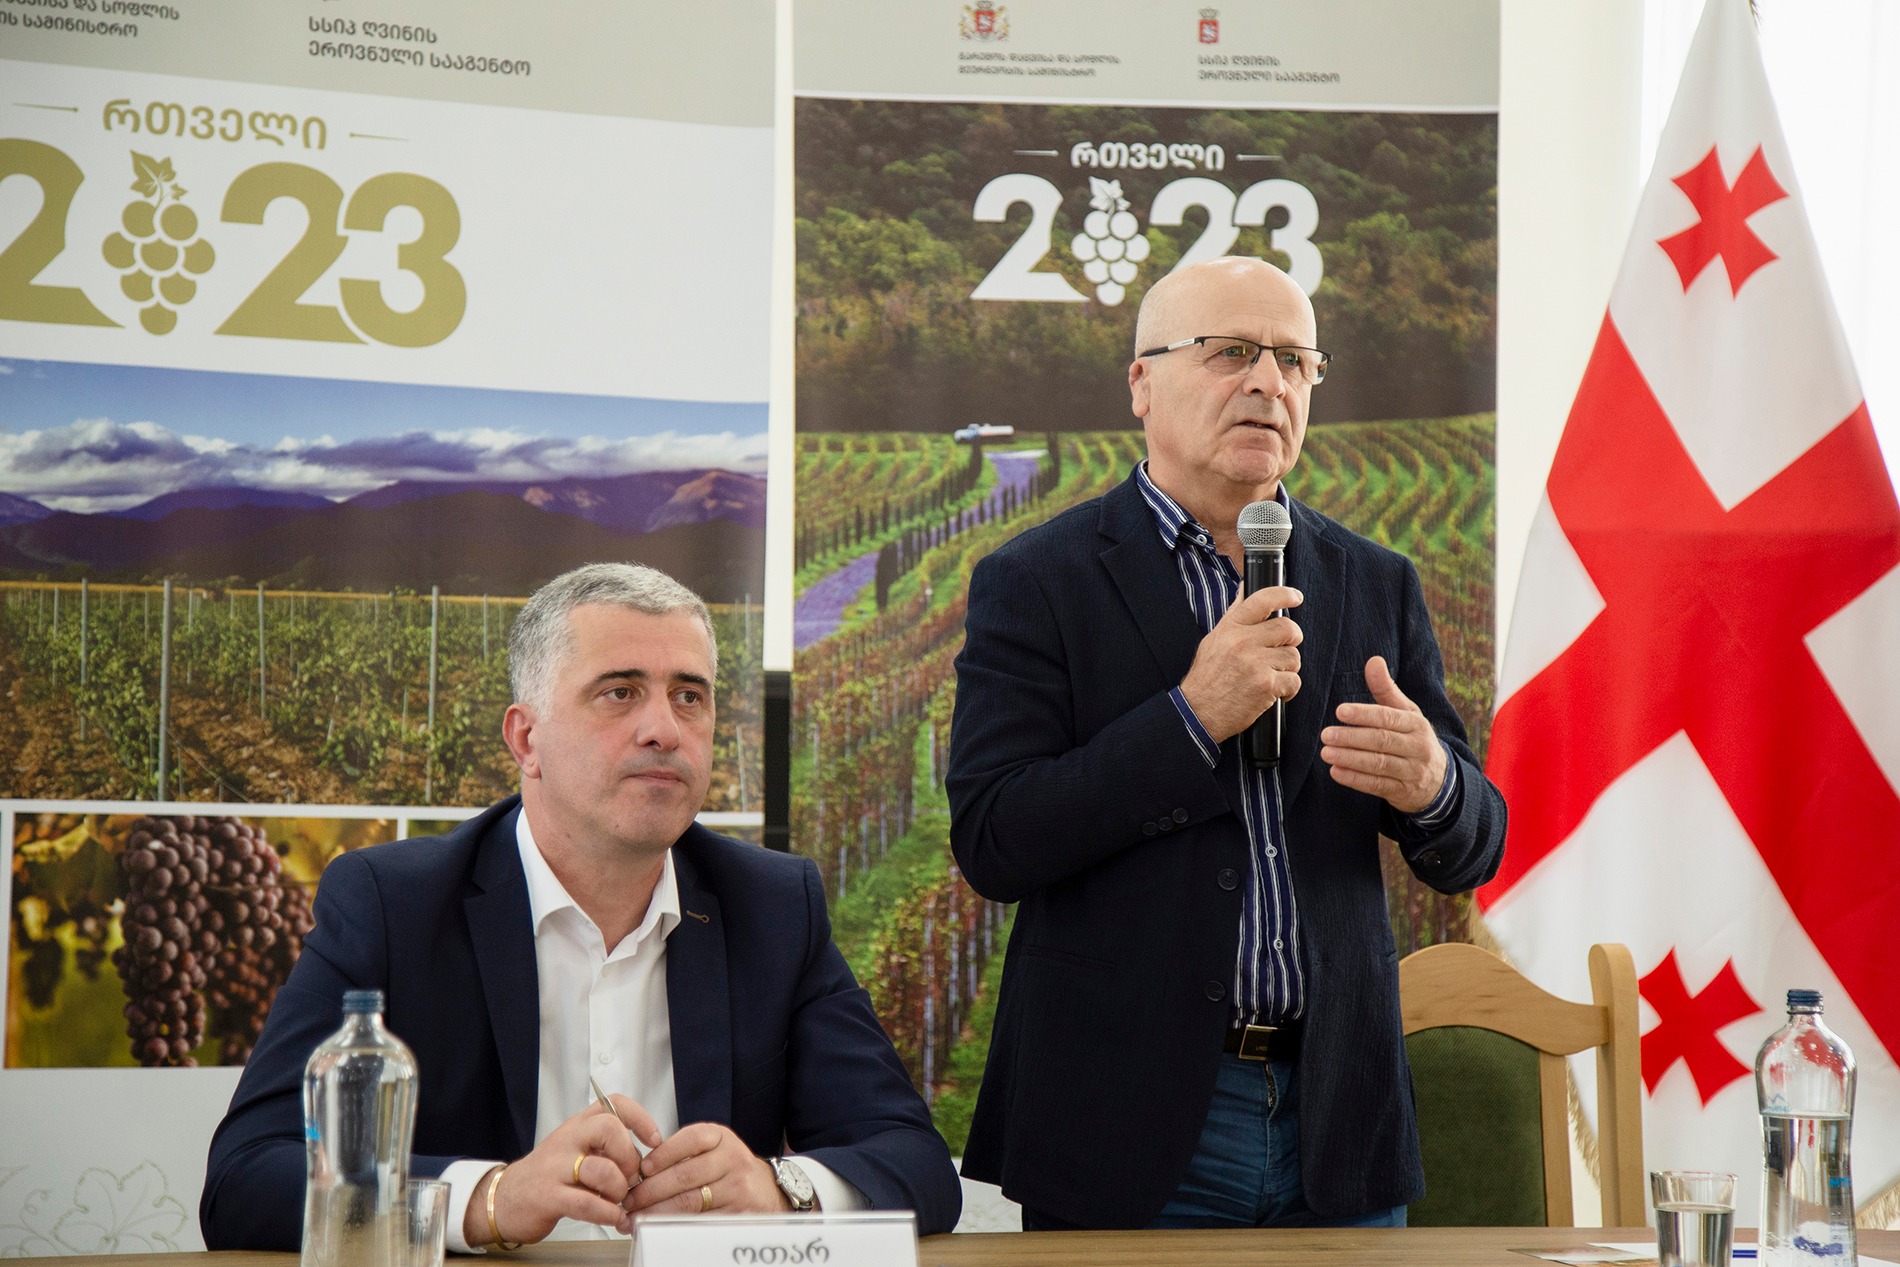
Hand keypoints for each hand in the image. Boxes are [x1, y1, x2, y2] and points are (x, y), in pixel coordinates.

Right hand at [466, 1095, 662, 1245]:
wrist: (505, 1199)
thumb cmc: (549, 1175)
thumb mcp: (576, 1149)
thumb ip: (607, 1148)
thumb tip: (645, 1158)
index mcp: (577, 1125)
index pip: (613, 1104)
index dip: (640, 1118)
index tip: (654, 1140)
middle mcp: (567, 1140)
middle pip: (608, 1128)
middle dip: (629, 1156)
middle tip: (630, 1177)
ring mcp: (555, 1167)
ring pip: (601, 1169)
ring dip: (619, 1189)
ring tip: (618, 1200)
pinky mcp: (548, 1196)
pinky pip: (586, 1203)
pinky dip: (607, 1212)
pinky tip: (612, 1217)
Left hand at [622, 1122, 787, 1216]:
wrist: (767, 1190)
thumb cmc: (730, 1169)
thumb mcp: (712, 1149)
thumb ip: (681, 1153)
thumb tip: (640, 1172)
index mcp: (721, 1138)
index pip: (690, 1140)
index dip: (662, 1155)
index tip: (641, 1168)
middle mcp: (732, 1159)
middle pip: (684, 1175)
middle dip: (650, 1190)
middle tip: (630, 1200)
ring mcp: (737, 1187)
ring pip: (689, 1202)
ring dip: (656, 1211)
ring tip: (637, 1216)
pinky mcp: (737, 1213)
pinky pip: (700, 1221)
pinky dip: (675, 1226)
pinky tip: (660, 1227)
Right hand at [1178, 586, 1304, 742]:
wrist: (1198, 712)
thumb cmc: (1207, 677)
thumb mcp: (1213, 640)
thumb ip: (1234, 616)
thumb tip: (1245, 589)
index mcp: (1230, 628)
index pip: (1262, 600)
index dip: (1284, 595)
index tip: (1295, 596)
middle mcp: (1243, 642)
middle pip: (1288, 628)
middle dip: (1292, 639)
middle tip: (1283, 648)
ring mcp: (1256, 663)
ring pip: (1293, 656)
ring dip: (1288, 668)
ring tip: (1271, 675)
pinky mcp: (1266, 685)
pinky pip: (1294, 680)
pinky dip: (1288, 690)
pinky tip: (1273, 693)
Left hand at [1319, 656, 1447, 814]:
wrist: (1440, 781)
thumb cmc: (1414, 738)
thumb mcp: (1406, 712)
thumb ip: (1386, 689)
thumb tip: (1373, 660)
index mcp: (1416, 724)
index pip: (1388, 717)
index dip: (1364, 714)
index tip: (1340, 711)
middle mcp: (1417, 747)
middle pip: (1382, 741)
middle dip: (1352, 738)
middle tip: (1326, 734)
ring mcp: (1412, 771)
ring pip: (1379, 764)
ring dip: (1350, 759)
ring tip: (1326, 752)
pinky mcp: (1403, 792)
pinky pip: (1377, 785)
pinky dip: (1356, 780)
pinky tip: (1336, 772)